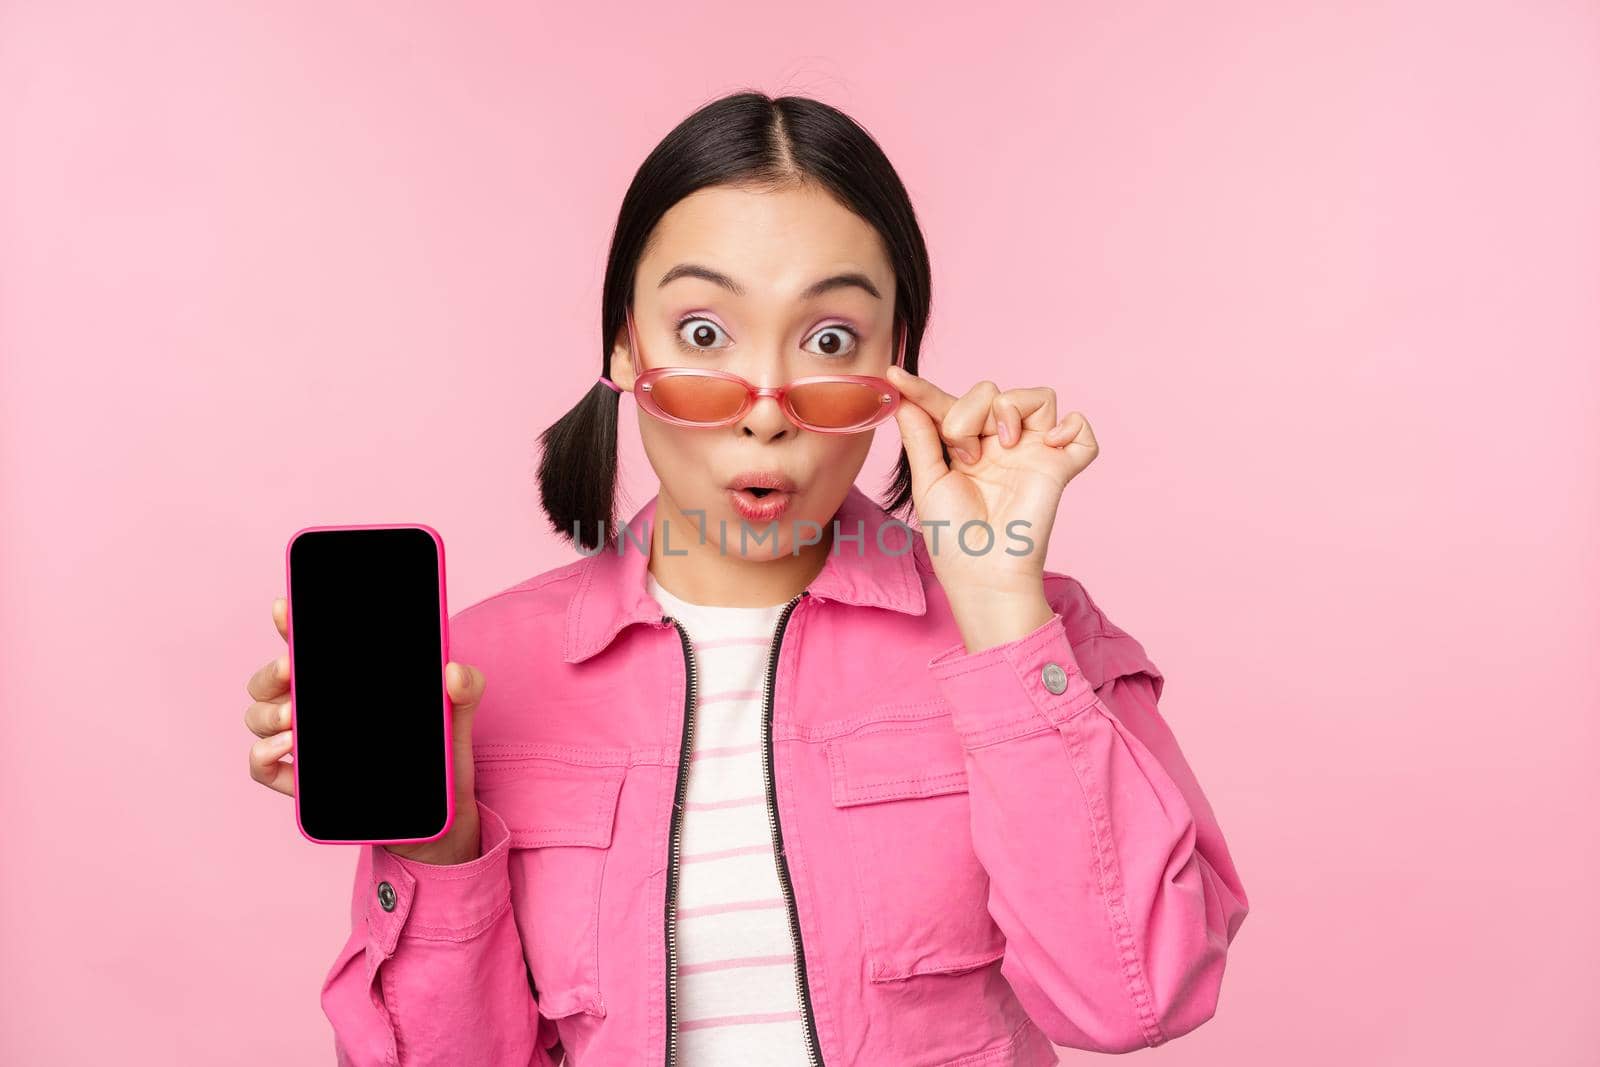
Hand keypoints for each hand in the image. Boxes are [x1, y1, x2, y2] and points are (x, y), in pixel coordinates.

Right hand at [243, 595, 485, 864]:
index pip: (305, 644)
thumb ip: (465, 687)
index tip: (284, 608)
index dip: (288, 622)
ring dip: (268, 714)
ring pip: (258, 716)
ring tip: (295, 718)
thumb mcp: (457, 714)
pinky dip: (263, 754)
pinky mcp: (300, 783)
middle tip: (290, 668)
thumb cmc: (437, 751)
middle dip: (271, 671)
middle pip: (268, 680)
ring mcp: (302, 745)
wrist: (437, 812)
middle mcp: (314, 706)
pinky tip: (288, 747)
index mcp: (342, 681)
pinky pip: (260, 765)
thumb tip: (452, 672)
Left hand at [887, 365, 1098, 649]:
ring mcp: (1032, 453)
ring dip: (1012, 411)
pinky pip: (1080, 428)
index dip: (922, 389)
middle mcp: (1000, 444)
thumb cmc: (953, 539)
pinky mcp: (1060, 466)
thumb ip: (920, 437)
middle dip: (969, 412)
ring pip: (1036, 396)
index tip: (894, 375)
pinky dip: (1072, 426)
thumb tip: (903, 398)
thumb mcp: (927, 482)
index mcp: (965, 446)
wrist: (983, 573)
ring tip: (1003, 448)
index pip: (947, 405)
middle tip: (966, 454)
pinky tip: (1050, 443)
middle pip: (990, 391)